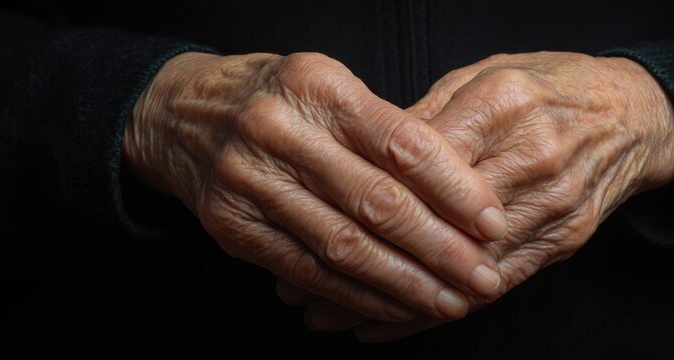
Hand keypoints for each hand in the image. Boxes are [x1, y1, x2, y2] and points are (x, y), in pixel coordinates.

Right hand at [122, 52, 509, 321]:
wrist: (181, 116)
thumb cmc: (277, 98)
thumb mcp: (330, 87)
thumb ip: (386, 128)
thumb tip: (461, 191)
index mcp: (317, 86)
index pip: (401, 143)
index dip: (454, 188)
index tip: (492, 222)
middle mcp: (278, 132)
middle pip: (375, 201)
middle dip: (439, 248)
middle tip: (484, 277)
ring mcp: (250, 182)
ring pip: (342, 245)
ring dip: (404, 283)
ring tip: (451, 303)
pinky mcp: (234, 227)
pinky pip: (307, 271)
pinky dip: (357, 295)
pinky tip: (396, 307)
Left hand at [285, 52, 673, 339]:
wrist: (633, 118)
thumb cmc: (548, 88)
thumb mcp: (484, 78)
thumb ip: (426, 119)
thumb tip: (360, 158)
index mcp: (504, 104)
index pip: (421, 161)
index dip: (360, 198)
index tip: (305, 220)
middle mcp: (530, 159)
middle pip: (436, 223)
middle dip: (363, 260)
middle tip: (298, 287)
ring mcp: (551, 207)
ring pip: (459, 267)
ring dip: (390, 299)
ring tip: (329, 315)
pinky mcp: (561, 242)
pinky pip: (493, 287)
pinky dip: (435, 312)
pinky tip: (386, 326)